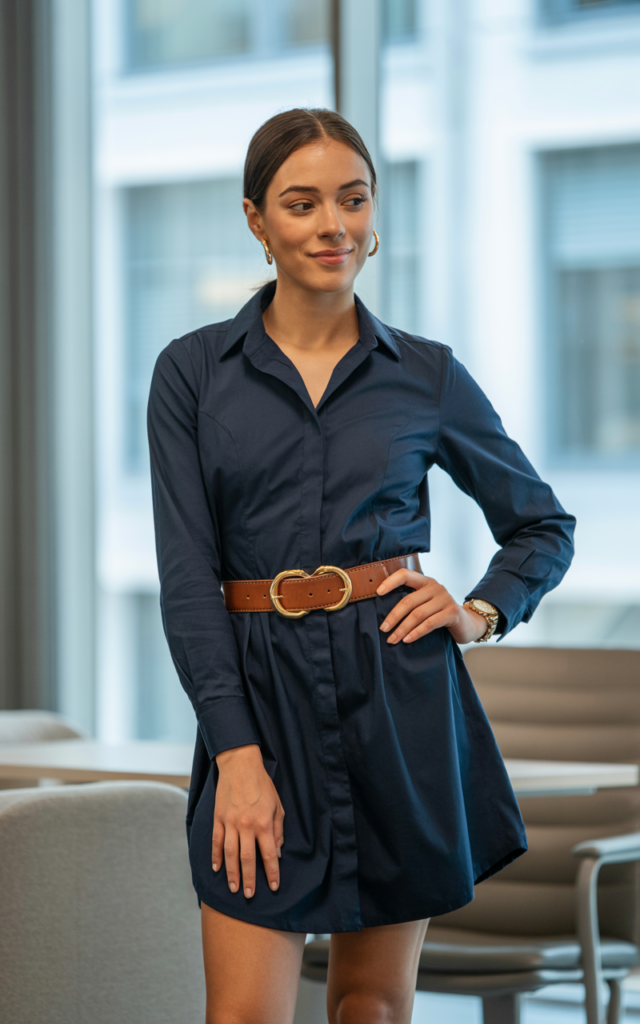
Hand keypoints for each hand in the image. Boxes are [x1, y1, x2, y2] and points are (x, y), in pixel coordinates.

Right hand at [213, 743, 284, 898]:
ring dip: (232, 873)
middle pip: (247, 859)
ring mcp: (230, 823)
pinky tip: (217, 868)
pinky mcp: (218, 818)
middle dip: (250, 879)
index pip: (268, 855)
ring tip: (234, 888)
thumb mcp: (278, 805)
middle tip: (250, 895)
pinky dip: (216, 856)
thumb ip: (278, 829)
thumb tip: (277, 851)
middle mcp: (246, 826)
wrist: (240, 765)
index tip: (274, 886)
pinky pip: (216, 842)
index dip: (272, 873)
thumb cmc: (262, 784)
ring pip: (230, 854)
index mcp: (263, 823)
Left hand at [377, 568, 487, 644]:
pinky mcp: (452, 612)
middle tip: (383, 629)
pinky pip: (429, 623)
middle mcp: (435, 587)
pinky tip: (407, 640)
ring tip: (392, 639)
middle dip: (393, 617)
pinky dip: (416, 633)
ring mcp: (445, 599)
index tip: (377, 593)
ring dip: (402, 629)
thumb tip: (384, 615)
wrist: (468, 623)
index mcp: (425, 581)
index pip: (405, 575)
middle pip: (408, 601)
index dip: (390, 582)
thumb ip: (411, 602)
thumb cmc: (440, 614)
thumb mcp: (426, 604)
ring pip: (417, 614)